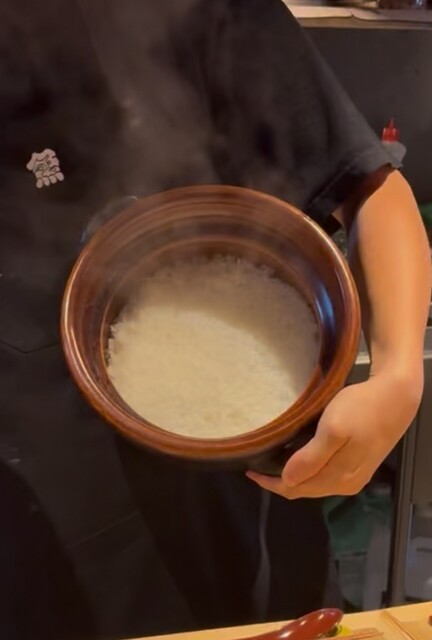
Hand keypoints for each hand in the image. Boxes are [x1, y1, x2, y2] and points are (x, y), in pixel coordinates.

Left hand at [247, 371, 422, 498]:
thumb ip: (311, 458)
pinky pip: (326, 475)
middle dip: (280, 481)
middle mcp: (346, 484)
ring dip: (294, 476)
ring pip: (315, 483)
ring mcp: (355, 476)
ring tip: (273, 460)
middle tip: (258, 464)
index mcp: (337, 478)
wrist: (396, 396)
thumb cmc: (361, 409)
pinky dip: (308, 470)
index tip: (250, 470)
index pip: (295, 489)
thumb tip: (286, 481)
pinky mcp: (360, 465)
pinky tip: (300, 456)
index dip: (271, 482)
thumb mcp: (333, 430)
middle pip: (305, 489)